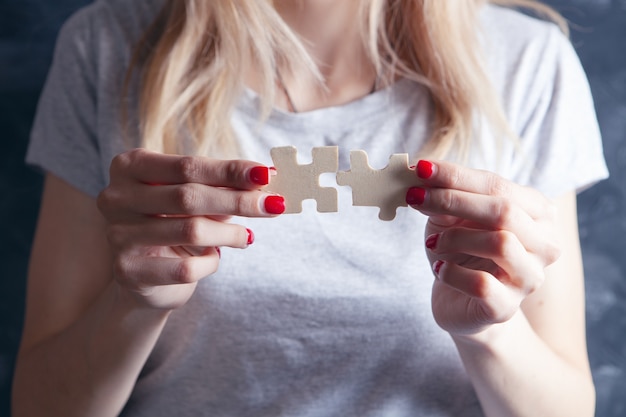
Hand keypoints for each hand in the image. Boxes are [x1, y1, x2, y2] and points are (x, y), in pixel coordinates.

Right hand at [97, 149, 283, 309]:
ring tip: (248, 236)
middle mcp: (116, 197)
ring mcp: (118, 235)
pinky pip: (185, 268)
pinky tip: (215, 259)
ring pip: (190, 230)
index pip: (188, 165)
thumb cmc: (174, 222)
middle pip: (189, 196)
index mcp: (130, 166)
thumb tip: (267, 178)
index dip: (230, 170)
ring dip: (230, 234)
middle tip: (274, 205)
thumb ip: (222, 186)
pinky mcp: (128, 271)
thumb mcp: (194, 197)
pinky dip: (210, 263)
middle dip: (238, 201)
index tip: (266, 175)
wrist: (145, 276)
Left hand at [406, 160, 560, 337]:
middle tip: (414, 197)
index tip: (420, 168)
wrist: (460, 302)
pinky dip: (452, 273)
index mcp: (538, 213)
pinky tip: (440, 270)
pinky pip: (481, 285)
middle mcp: (545, 244)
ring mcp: (530, 278)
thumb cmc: (461, 251)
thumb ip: (445, 198)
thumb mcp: (451, 218)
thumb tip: (422, 175)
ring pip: (501, 244)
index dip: (456, 175)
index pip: (498, 185)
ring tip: (433, 243)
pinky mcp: (507, 308)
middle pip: (504, 211)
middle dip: (452, 200)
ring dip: (455, 237)